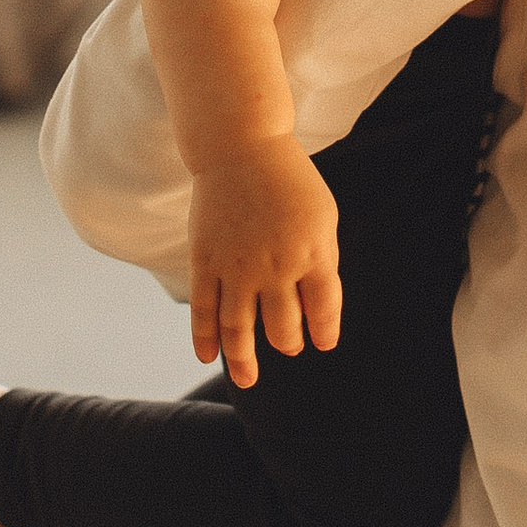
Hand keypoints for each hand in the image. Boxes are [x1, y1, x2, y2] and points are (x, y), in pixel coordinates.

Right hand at [188, 138, 342, 387]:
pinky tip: (208, 357)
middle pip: (283, 327)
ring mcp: (237, 265)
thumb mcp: (322, 217)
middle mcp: (276, 266)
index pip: (323, 310)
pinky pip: (203, 309)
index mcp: (313, 253)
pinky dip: (204, 337)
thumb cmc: (290, 183)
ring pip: (239, 328)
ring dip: (243, 359)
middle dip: (287, 342)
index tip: (321, 344)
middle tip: (288, 346)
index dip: (324, 332)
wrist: (242, 147)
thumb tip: (317, 309)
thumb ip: (322, 261)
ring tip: (247, 379)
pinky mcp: (205, 259)